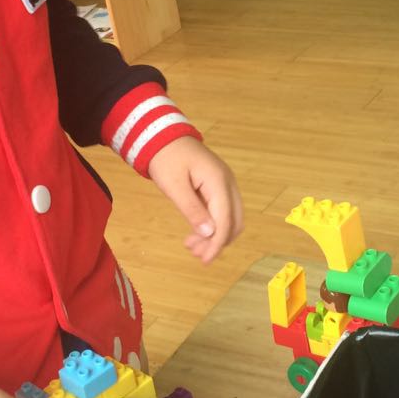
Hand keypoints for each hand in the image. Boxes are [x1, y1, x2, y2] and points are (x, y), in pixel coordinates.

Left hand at [147, 137, 243, 263]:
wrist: (163, 137)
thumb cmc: (166, 159)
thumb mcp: (174, 186)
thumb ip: (192, 209)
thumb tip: (210, 233)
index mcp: (218, 181)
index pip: (225, 220)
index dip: (217, 243)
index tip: (205, 260)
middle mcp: (228, 183)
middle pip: (235, 221)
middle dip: (218, 242)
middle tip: (195, 253)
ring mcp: (225, 183)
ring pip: (231, 217)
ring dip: (216, 235)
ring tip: (192, 245)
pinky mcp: (218, 186)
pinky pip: (223, 210)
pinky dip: (214, 225)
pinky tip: (197, 232)